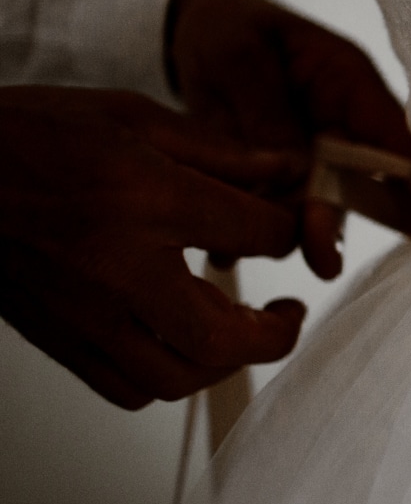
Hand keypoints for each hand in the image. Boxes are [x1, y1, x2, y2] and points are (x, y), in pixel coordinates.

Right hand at [0, 87, 308, 407]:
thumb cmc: (24, 134)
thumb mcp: (129, 115)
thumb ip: (217, 150)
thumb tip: (287, 168)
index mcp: (142, 198)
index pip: (255, 234)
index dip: (290, 232)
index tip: (289, 228)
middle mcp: (115, 266)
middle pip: (222, 336)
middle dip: (275, 334)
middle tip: (291, 313)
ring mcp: (81, 312)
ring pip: (176, 378)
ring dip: (225, 362)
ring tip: (244, 330)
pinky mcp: (55, 338)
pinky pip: (128, 388)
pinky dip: (170, 376)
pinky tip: (183, 342)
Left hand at [169, 0, 410, 276]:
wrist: (188, 27)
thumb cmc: (227, 27)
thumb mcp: (240, 60)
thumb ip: (269, 117)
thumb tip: (295, 176)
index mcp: (351, 84)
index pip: (396, 138)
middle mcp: (344, 124)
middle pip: (360, 184)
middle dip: (336, 221)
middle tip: (322, 261)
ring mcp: (316, 154)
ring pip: (320, 205)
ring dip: (290, 232)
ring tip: (240, 249)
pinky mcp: (284, 175)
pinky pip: (281, 209)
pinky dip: (255, 229)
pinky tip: (222, 249)